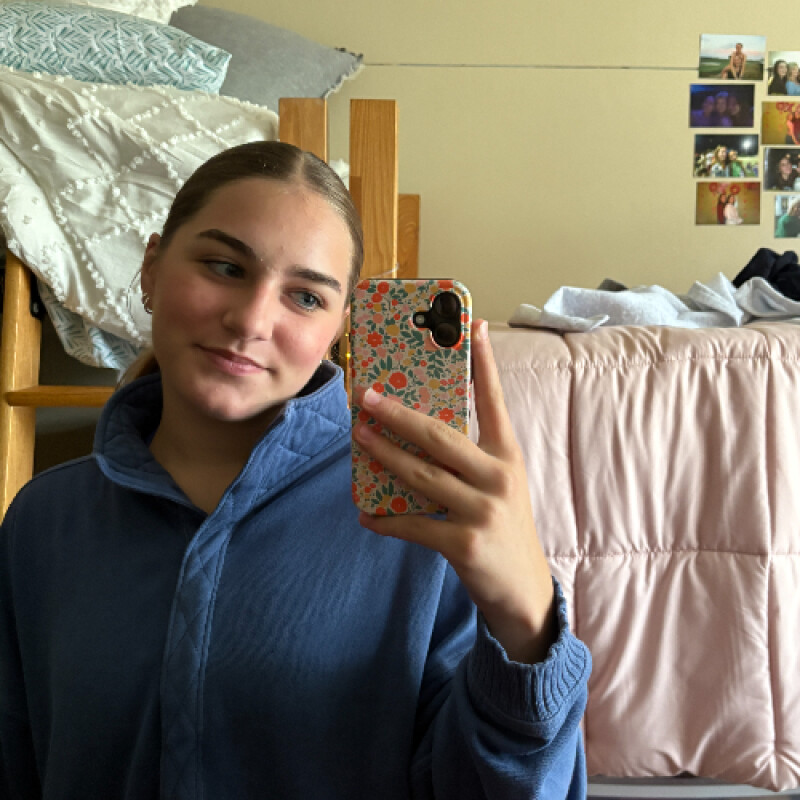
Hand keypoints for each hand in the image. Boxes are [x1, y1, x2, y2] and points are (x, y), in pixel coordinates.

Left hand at [352, 319, 556, 663]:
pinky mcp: (465, 544)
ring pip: (421, 474)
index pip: (493, 401)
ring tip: (358, 436)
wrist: (524, 590)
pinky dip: (386, 520)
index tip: (472, 325)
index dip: (483, 363)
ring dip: (384, 455)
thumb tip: (416, 430)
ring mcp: (482, 510)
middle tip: (366, 396)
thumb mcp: (498, 484)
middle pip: (440, 435)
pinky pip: (413, 525)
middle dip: (398, 414)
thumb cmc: (503, 526)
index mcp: (507, 455)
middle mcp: (498, 476)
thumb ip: (469, 457)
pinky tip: (366, 514)